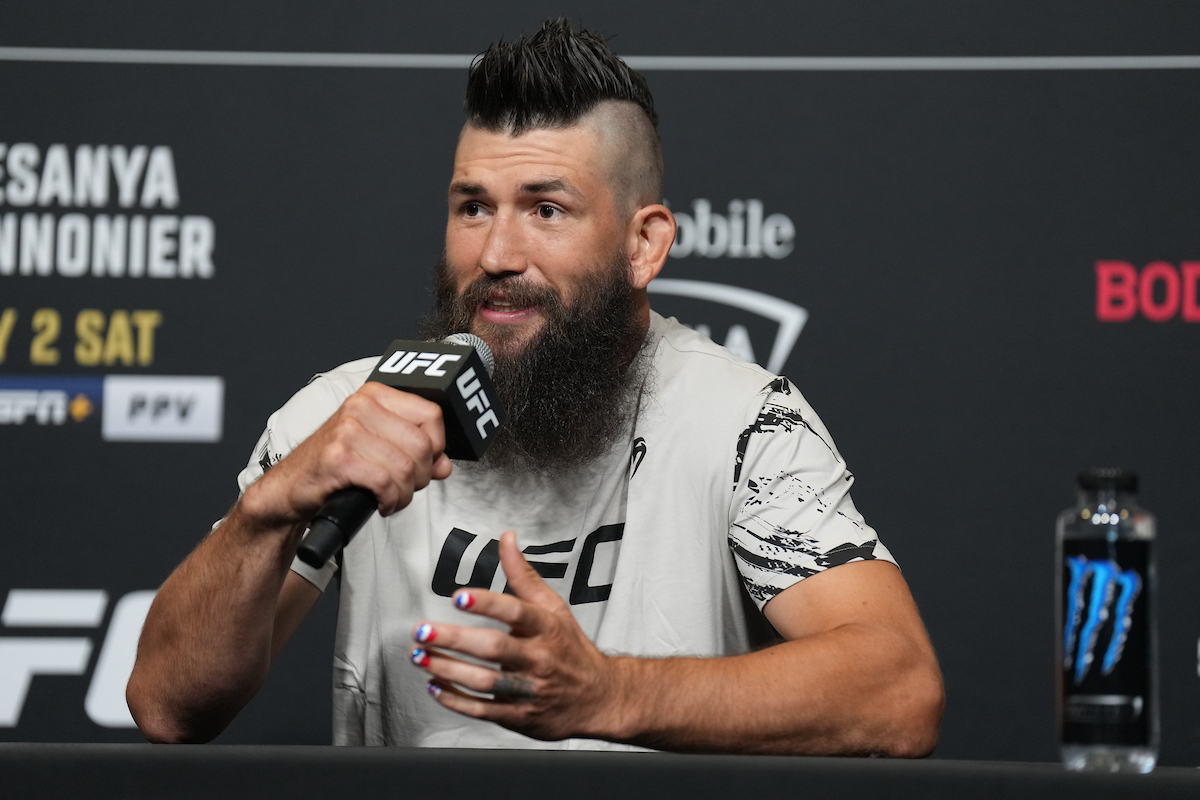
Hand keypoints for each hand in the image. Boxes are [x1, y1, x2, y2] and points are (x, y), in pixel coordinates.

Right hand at [242, 382, 452, 527]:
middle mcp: (360, 406)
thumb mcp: (379, 449)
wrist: (290, 488)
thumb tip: (444, 464)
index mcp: (374, 396)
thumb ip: (415, 451)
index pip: (431, 415)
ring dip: (404, 493)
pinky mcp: (337, 458)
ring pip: (406, 467)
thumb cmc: (335, 465)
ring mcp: (347, 431)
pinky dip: (389, 500)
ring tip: (390, 496)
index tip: (425, 462)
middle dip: (420, 475)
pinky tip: (380, 502)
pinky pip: (385, 483)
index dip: (436, 445)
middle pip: (422, 445)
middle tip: (404, 486)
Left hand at [410, 530, 624, 741]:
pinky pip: (483, 710)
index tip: (459, 597)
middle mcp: (539, 658)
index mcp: (547, 627)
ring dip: (447, 670)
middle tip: (423, 630)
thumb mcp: (554, 608)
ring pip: (484, 681)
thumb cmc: (570, 647)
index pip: (516, 611)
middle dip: (454, 639)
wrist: (599, 698)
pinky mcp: (519, 716)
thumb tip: (506, 538)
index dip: (487, 603)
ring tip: (419, 656)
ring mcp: (529, 689)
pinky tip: (435, 686)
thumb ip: (524, 575)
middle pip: (494, 648)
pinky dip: (456, 700)